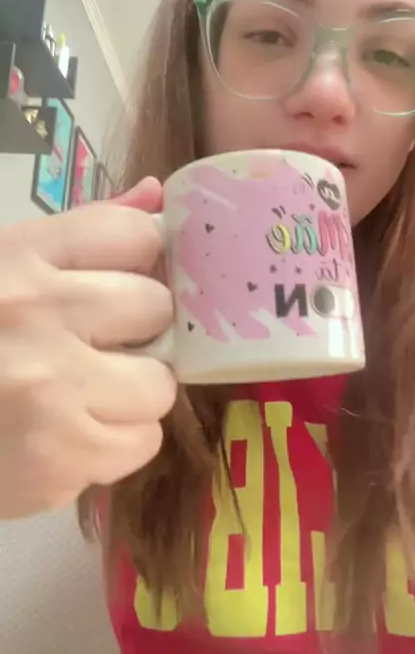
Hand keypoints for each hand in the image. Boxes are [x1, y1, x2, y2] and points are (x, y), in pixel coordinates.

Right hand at [0, 178, 175, 518]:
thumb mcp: (3, 270)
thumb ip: (79, 234)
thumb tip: (154, 196)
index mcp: (18, 258)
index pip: (135, 234)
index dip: (140, 261)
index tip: (122, 282)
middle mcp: (36, 313)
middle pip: (156, 307)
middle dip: (136, 331)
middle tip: (95, 348)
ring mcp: (50, 388)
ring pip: (159, 383)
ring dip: (131, 395)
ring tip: (81, 397)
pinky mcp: (60, 458)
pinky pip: (143, 442)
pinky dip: (116, 445)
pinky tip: (70, 438)